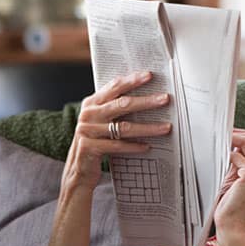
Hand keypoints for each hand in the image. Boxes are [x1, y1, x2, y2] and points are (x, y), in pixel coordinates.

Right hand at [62, 71, 171, 190]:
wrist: (77, 170)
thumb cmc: (95, 142)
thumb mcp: (102, 122)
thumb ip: (116, 109)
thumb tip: (148, 98)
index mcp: (92, 103)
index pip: (114, 87)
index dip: (132, 80)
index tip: (150, 76)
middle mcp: (89, 114)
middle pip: (122, 104)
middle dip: (146, 101)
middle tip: (165, 99)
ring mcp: (87, 130)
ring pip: (123, 127)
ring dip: (148, 127)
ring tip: (166, 127)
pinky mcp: (89, 148)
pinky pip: (117, 146)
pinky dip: (134, 147)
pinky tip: (148, 147)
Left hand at [214, 129, 244, 241]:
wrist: (234, 228)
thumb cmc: (235, 207)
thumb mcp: (241, 180)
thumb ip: (242, 162)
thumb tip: (233, 143)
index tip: (233, 135)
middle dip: (241, 133)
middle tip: (224, 135)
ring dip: (233, 140)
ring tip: (220, 144)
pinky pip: (237, 156)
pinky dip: (226, 156)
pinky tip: (219, 162)